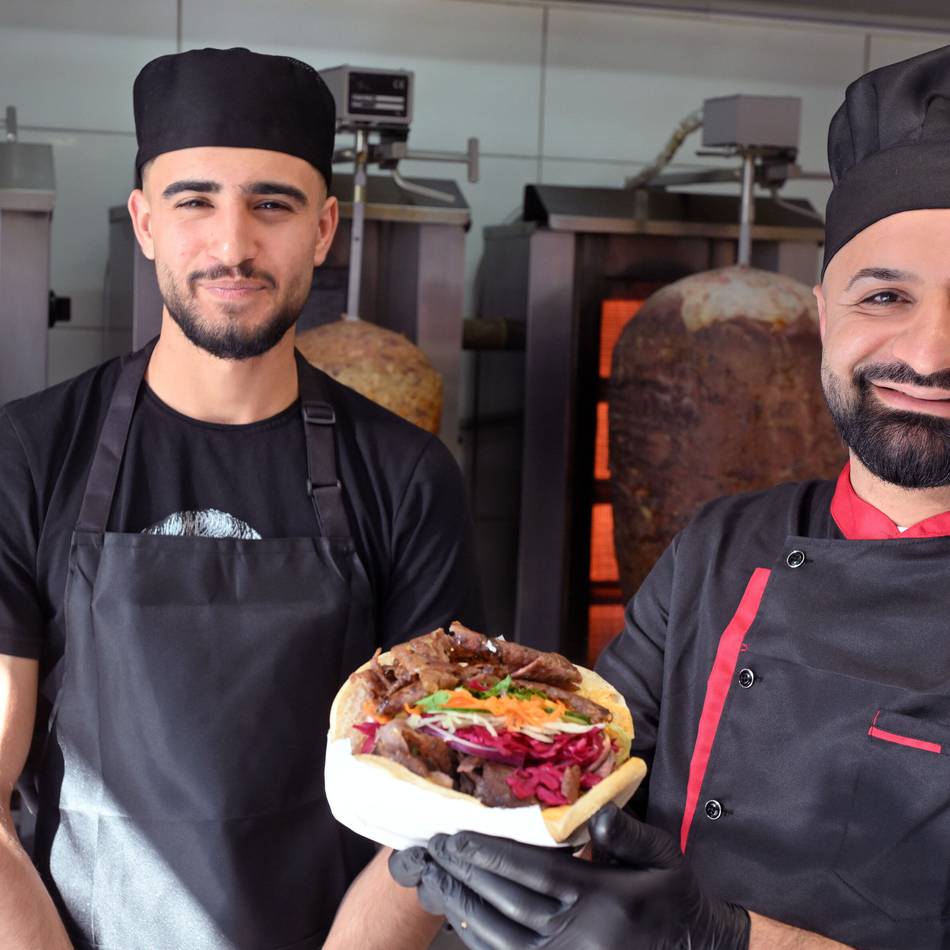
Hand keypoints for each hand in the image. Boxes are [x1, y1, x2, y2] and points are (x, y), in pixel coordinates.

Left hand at [389, 803, 749, 949]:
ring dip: (465, 908)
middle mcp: (582, 936)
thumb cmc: (675, 897)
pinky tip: (464, 918)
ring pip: (503, 939)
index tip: (458, 837)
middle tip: (434, 852)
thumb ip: (625, 833)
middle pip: (509, 905)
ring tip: (436, 881)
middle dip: (467, 876)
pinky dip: (484, 940)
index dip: (491, 855)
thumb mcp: (662, 855)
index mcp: (603, 900)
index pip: (534, 874)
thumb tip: (594, 813)